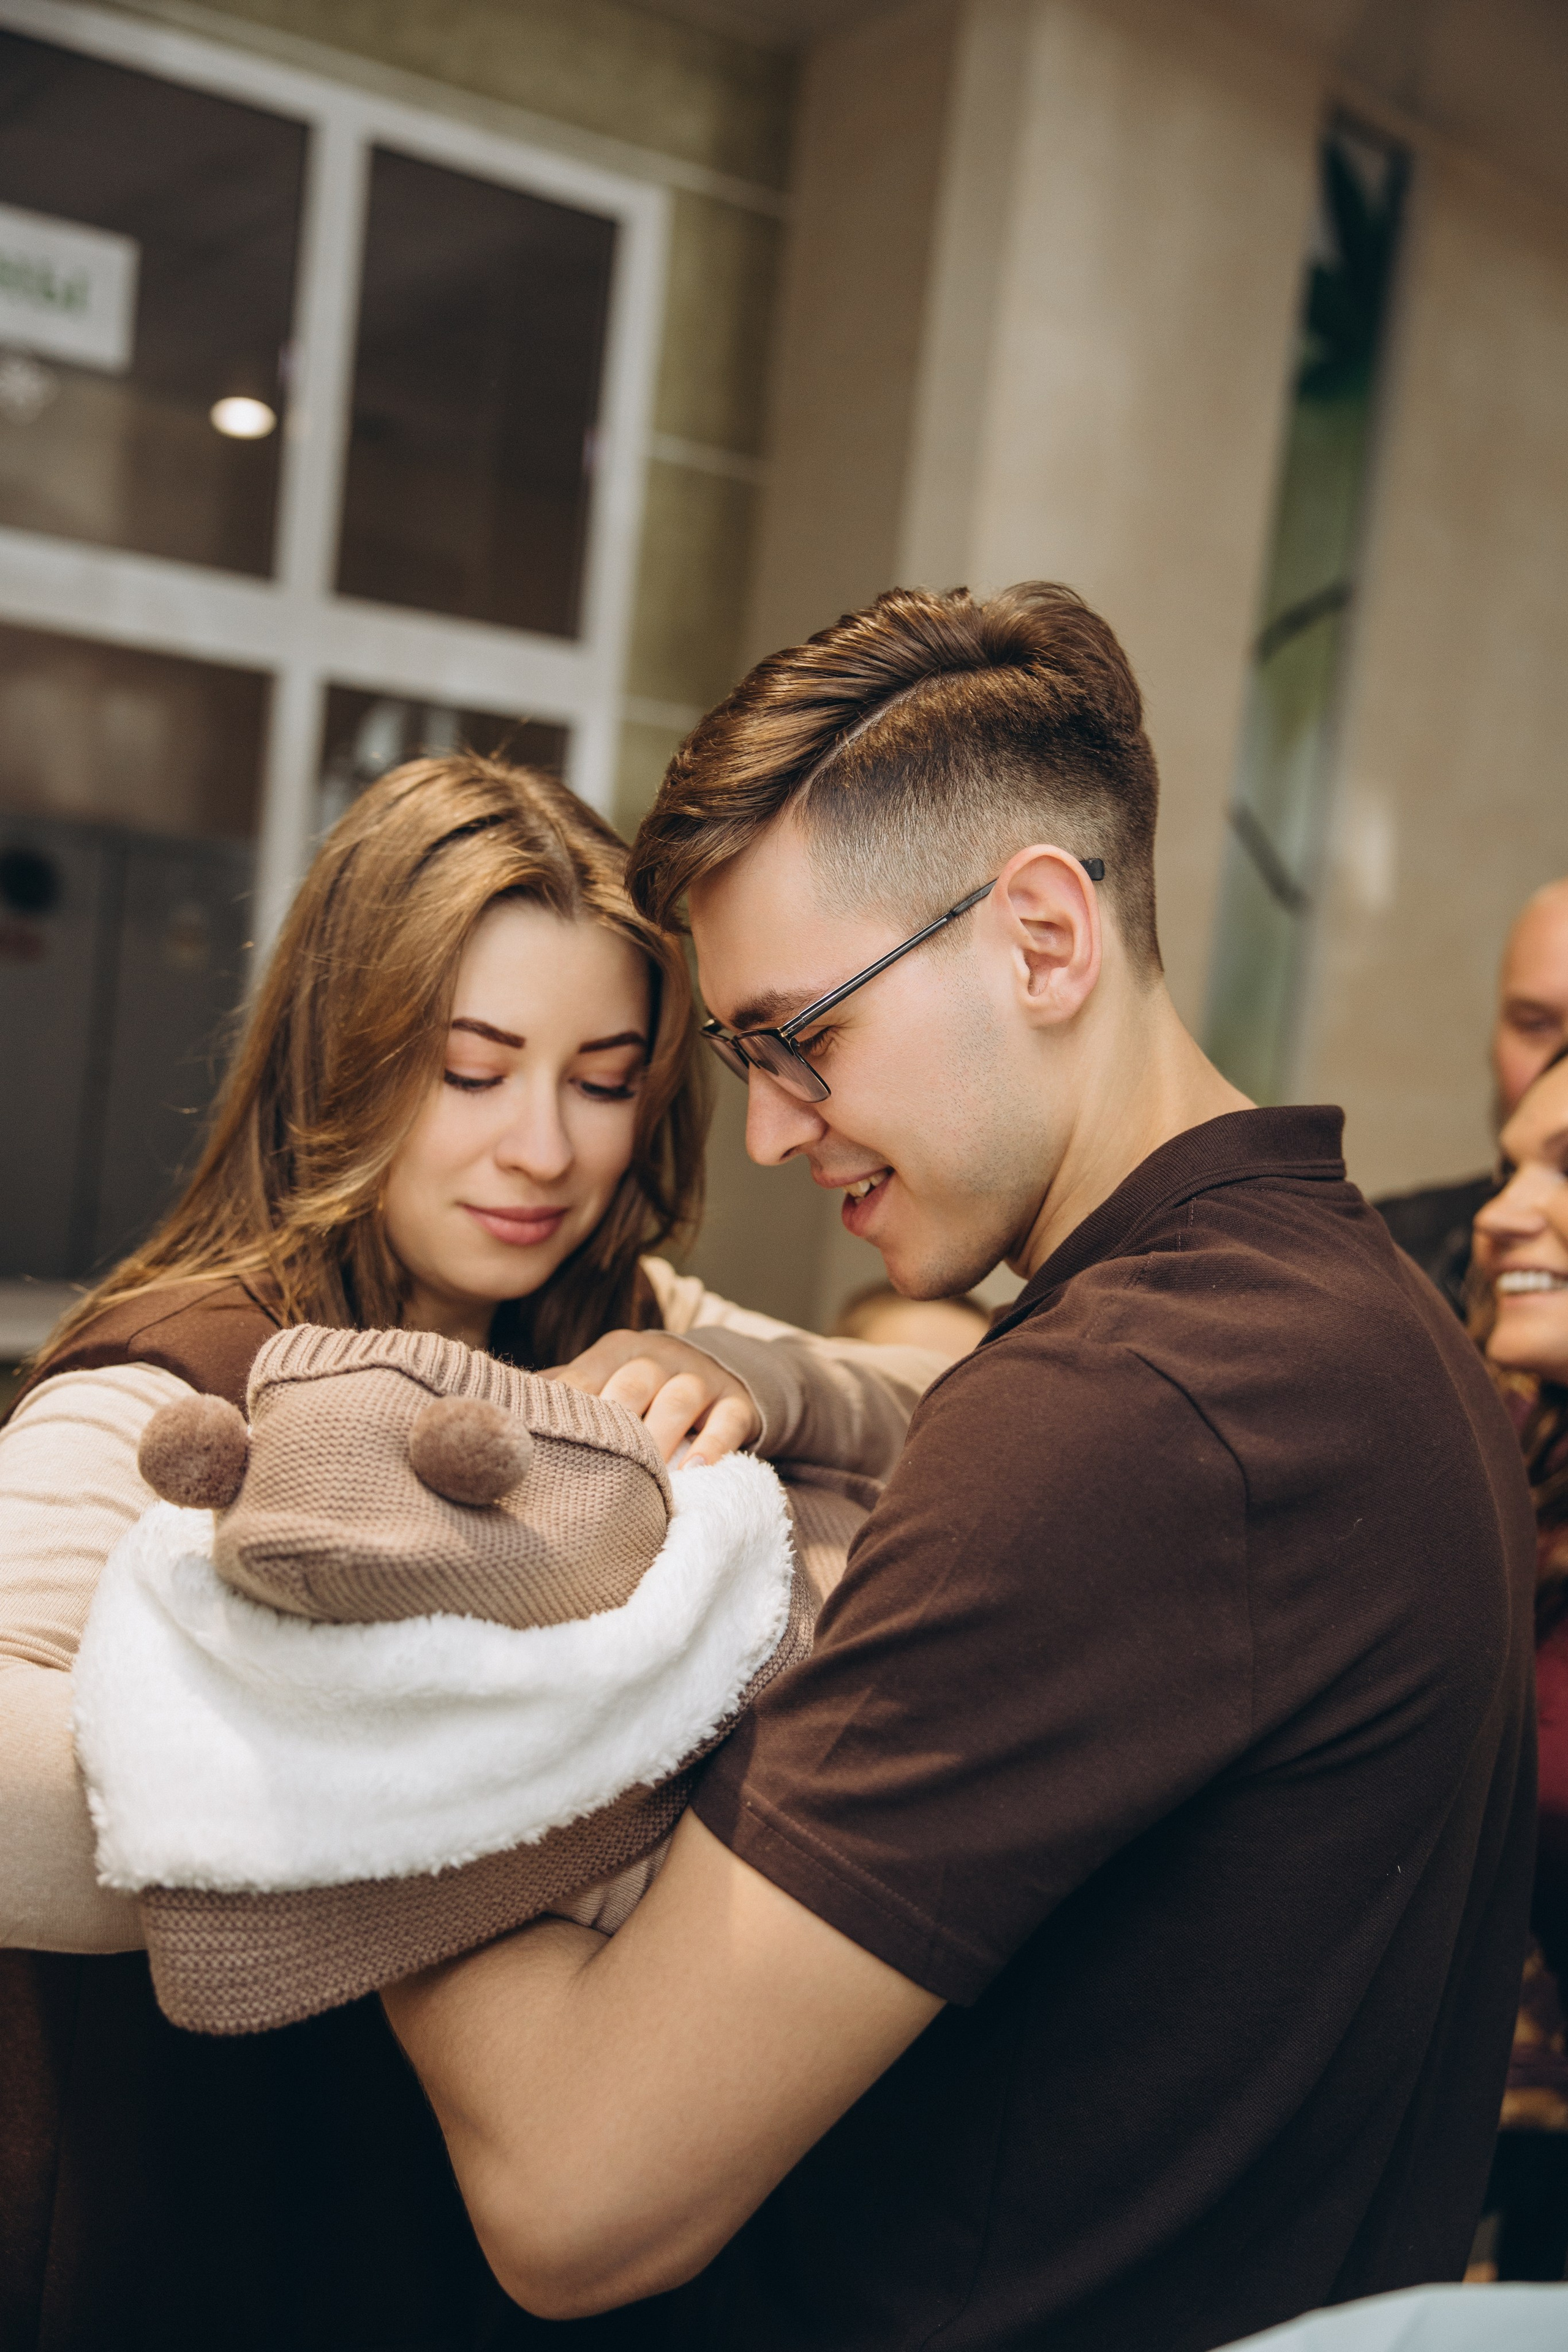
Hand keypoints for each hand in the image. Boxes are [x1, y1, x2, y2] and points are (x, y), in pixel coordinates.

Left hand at [543, 1331, 760, 1466]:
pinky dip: (712, 1447)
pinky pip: (727, 1421)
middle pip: (632, 1383)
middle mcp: (658, 1356)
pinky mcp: (737, 1401)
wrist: (719, 1371)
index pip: (584, 1378)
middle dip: (613, 1422)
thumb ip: (561, 1394)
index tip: (540, 1445)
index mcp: (616, 1350)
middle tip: (594, 1465)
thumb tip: (498, 1412)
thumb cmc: (642, 1387)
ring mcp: (700, 1376)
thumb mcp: (604, 1379)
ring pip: (678, 1399)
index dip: (564, 1411)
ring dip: (659, 1437)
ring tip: (644, 1478)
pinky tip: (696, 1473)